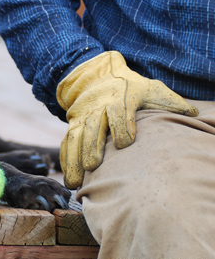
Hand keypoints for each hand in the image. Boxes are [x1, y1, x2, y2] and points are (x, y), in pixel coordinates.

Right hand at [56, 51, 198, 188]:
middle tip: (93, 166)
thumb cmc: (131, 89)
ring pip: (76, 137)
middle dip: (91, 146)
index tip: (125, 143)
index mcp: (119, 97)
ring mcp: (82, 117)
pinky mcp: (73, 125)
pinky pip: (67, 143)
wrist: (97, 77)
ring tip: (75, 181)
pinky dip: (66, 161)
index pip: (119, 110)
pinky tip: (69, 179)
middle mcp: (97, 107)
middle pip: (93, 126)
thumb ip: (169, 102)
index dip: (122, 125)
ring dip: (73, 159)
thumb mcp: (151, 89)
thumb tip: (192, 113)